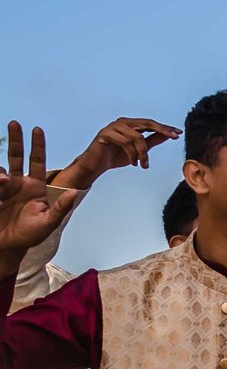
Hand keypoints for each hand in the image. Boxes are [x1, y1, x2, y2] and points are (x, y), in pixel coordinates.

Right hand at [0, 123, 70, 256]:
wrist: (6, 245)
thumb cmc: (30, 235)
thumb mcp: (48, 222)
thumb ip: (61, 207)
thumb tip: (76, 192)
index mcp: (36, 186)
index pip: (38, 161)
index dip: (37, 146)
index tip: (37, 129)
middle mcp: (19, 182)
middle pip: (17, 156)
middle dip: (16, 140)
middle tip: (14, 123)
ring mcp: (4, 187)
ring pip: (1, 168)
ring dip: (0, 173)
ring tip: (2, 187)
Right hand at [59, 116, 178, 183]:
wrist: (97, 165)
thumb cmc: (117, 156)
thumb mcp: (139, 150)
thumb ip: (151, 141)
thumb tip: (168, 135)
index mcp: (130, 124)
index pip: (151, 123)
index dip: (165, 128)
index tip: (179, 133)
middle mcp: (122, 122)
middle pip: (147, 123)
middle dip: (162, 131)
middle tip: (174, 137)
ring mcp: (113, 126)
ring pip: (137, 137)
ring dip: (143, 153)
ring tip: (144, 165)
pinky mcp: (105, 133)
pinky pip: (126, 142)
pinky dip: (132, 154)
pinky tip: (133, 163)